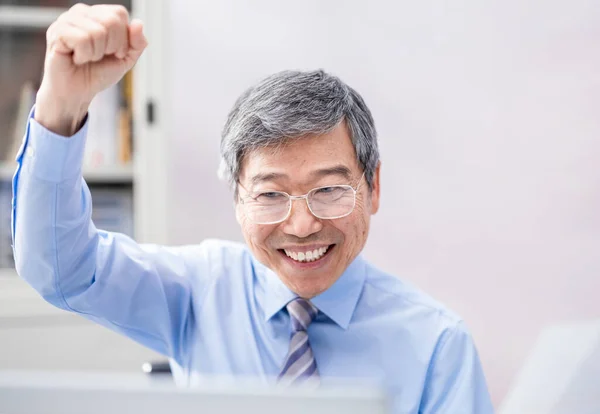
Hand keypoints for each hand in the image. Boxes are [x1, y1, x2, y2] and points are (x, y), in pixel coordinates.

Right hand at [35, 3, 147, 135]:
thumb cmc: (97, 73)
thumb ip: (137, 43)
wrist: (77, 93)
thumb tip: (138, 24)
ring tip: (86, 58)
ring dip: (96, 53)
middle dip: (111, 46)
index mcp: (98, 14)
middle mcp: (81, 12)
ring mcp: (66, 20)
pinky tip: (76, 59)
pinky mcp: (56, 32)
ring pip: (97, 32)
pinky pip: (82, 39)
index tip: (114, 52)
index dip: (123, 38)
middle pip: (111, 21)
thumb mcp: (125, 59)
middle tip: (99, 57)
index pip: (119, 13)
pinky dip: (84, 55)